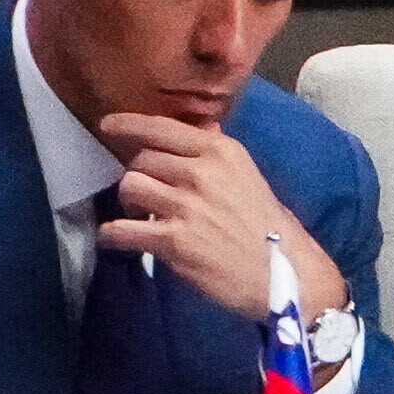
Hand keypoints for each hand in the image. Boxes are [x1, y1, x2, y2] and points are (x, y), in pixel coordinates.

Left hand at [86, 109, 315, 324]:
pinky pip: (122, 230)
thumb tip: (203, 128)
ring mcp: (186, 206)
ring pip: (129, 187)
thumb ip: (219, 154)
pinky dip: (112, 234)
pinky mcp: (173, 240)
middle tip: (145, 194)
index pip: (164, 128)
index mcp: (222, 152)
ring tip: (137, 215)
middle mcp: (202, 172)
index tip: (109, 125)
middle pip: (141, 159)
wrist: (284, 270)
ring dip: (126, 203)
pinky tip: (116, 238)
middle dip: (138, 176)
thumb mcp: (248, 176)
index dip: (130, 124)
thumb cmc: (267, 224)